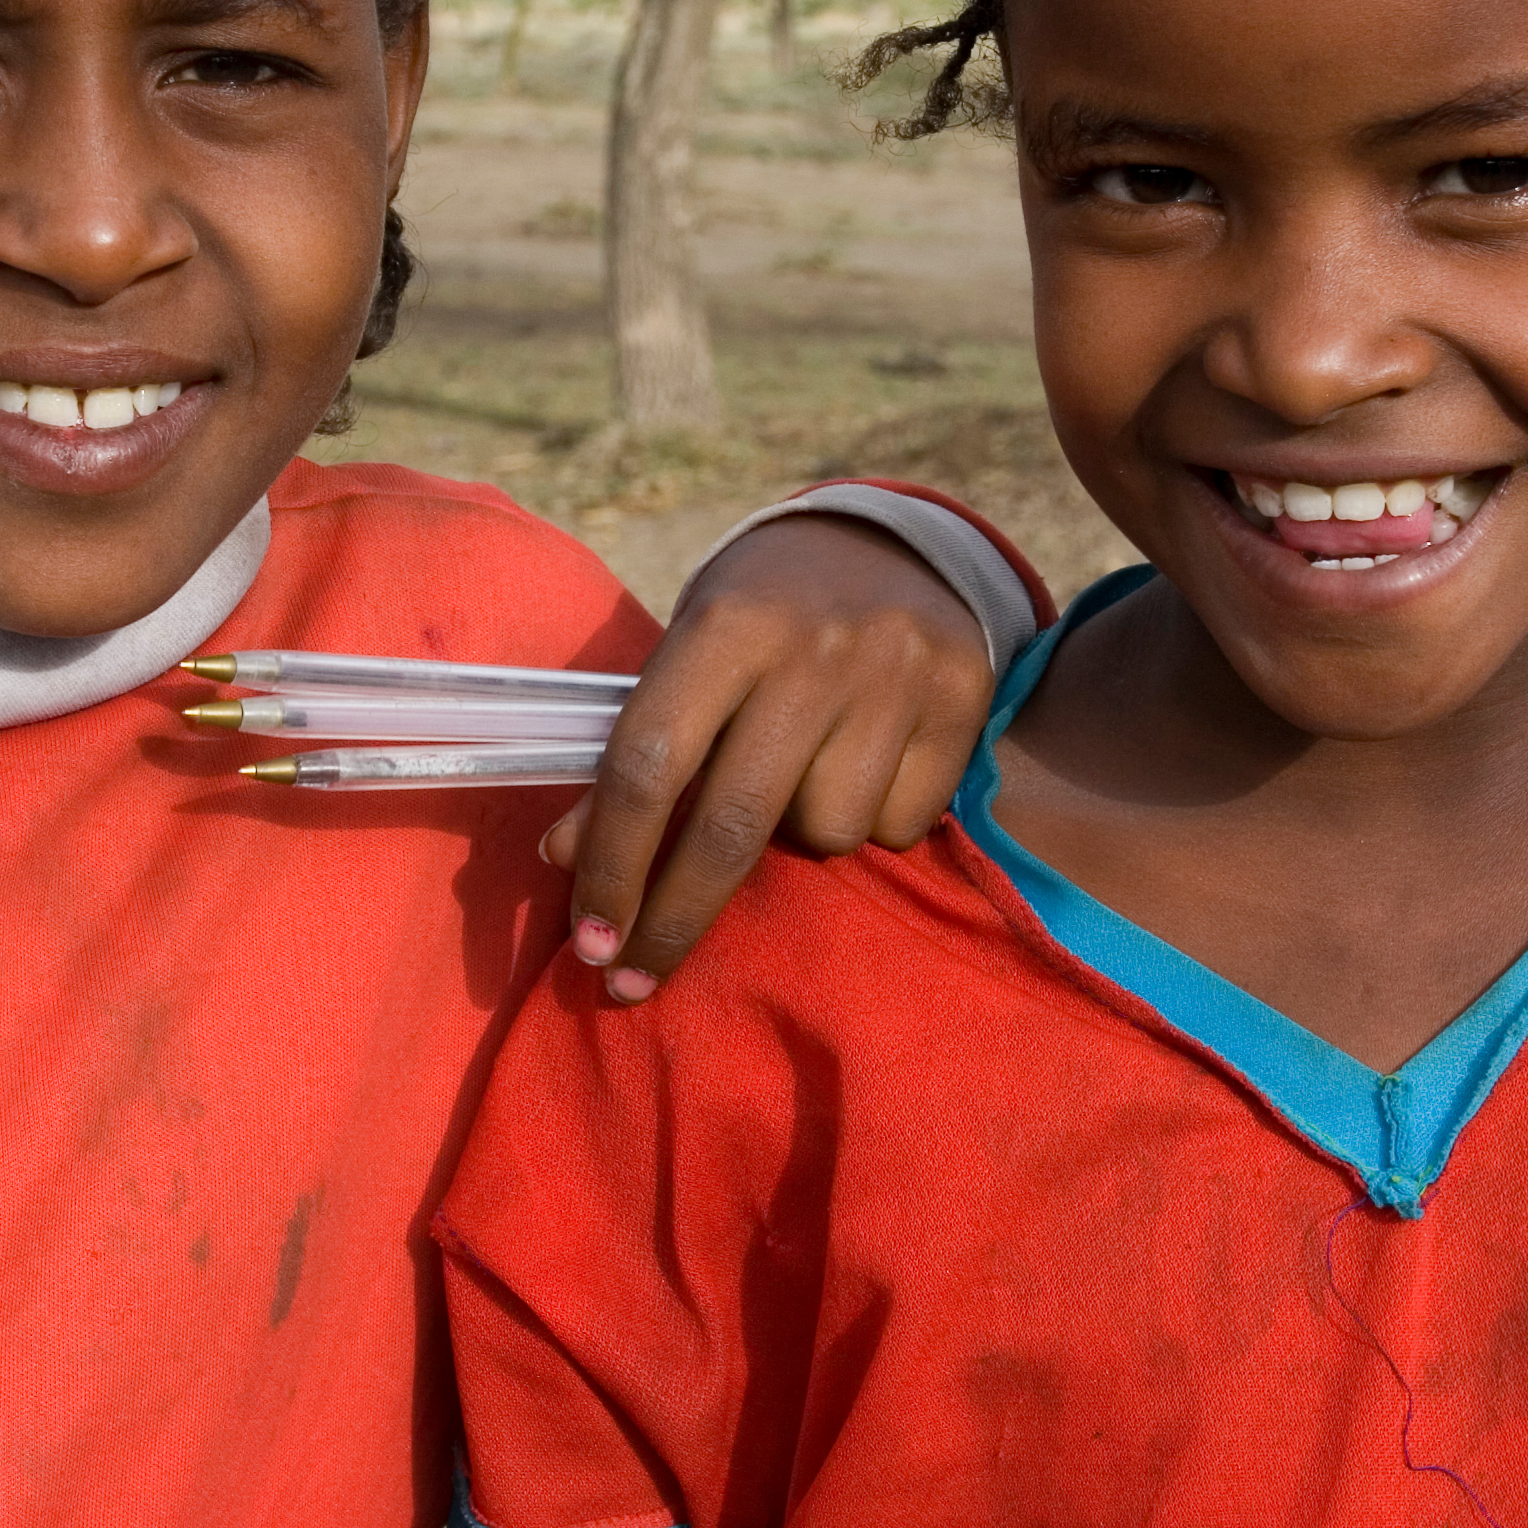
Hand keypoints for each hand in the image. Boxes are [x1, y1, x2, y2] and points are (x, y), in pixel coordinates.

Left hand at [543, 515, 999, 1001]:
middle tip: (630, 980)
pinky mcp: (963, 703)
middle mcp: (813, 652)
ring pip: (825, 835)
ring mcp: (896, 678)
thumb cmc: (762, 613)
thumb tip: (564, 858)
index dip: (612, 862)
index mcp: (726, 625)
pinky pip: (896, 827)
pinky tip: (862, 763)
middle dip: (673, 919)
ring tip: (796, 777)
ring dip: (795, 839)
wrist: (894, 546)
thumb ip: (634, 750)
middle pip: (731, 828)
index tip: (589, 939)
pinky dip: (868, 820)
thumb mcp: (687, 654)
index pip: (649, 764)